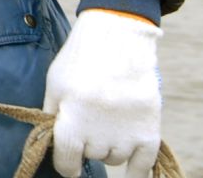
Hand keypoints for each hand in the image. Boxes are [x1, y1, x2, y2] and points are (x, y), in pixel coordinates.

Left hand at [45, 8, 161, 177]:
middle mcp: (100, 131)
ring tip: (108, 119)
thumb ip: (52, 116)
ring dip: (109, 147)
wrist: (118, 38)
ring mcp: (127, 132)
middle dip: (88, 143)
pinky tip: (132, 175)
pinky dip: (136, 173)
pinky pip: (143, 166)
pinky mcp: (149, 130)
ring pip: (114, 158)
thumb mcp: (55, 85)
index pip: (67, 159)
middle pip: (92, 155)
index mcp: (72, 118)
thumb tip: (53, 146)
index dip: (65, 164)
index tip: (68, 165)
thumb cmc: (81, 59)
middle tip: (90, 118)